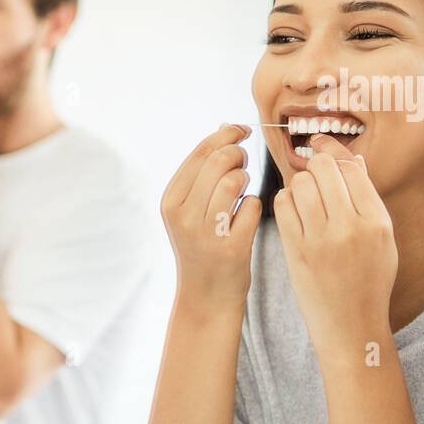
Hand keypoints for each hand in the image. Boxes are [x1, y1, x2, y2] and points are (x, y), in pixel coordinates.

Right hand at [159, 123, 260, 306]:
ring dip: (246, 182)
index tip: (241, 132)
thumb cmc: (202, 245)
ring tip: (241, 194)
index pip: (200, 152)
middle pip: (219, 162)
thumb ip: (202, 173)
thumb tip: (225, 128)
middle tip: (243, 166)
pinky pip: (252, 207)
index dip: (226, 136)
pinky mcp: (231, 247)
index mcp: (170, 202)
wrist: (205, 296)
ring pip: (235, 181)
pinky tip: (244, 220)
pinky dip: (254, 208)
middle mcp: (183, 216)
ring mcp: (206, 233)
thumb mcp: (188, 211)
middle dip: (239, 156)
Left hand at [274, 134, 397, 354]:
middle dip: (315, 168)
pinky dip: (284, 201)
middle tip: (312, 176)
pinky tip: (291, 209)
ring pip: (300, 184)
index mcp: (377, 221)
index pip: (351, 168)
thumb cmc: (367, 279)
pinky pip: (282, 206)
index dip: (332, 152)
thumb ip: (367, 201)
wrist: (350, 324)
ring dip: (298, 184)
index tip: (319, 146)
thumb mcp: (381, 240)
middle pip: (324, 170)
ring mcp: (322, 240)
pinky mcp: (296, 251)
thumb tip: (351, 160)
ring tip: (303, 197)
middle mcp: (351, 227)